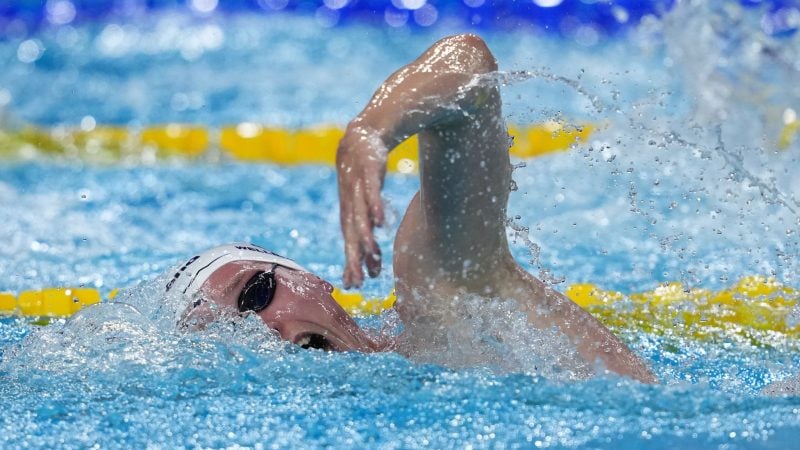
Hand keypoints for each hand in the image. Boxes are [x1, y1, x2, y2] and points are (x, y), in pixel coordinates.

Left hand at [336, 126, 388, 287]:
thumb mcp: (363, 211)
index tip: (355, 286)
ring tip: (372, 253)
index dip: (351, 265)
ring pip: (361, 216)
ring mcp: (358, 189)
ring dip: (365, 235)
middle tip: (357, 279)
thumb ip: (367, 239)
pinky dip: (375, 207)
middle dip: (353, 258)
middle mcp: (350, 205)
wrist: (360, 138)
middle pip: (351, 236)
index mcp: (348, 216)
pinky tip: (381, 222)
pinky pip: (372, 193)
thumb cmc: (362, 181)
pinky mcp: (369, 173)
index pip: (349, 245)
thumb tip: (372, 269)